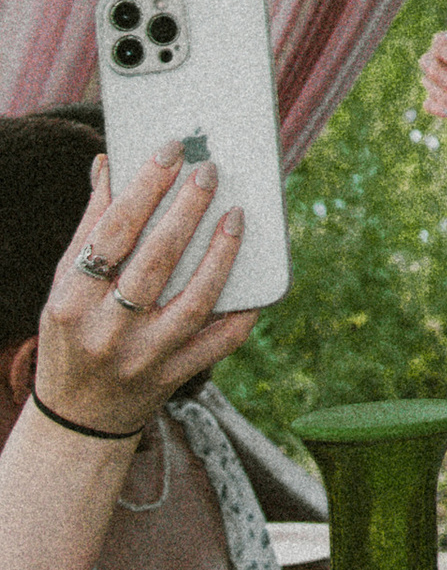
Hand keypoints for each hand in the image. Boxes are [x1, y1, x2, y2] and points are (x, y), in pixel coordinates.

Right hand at [37, 147, 258, 436]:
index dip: (144, 187)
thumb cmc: (74, 335)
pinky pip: (220, 341)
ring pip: (194, 300)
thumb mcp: (64, 288)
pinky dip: (242, 311)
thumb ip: (90, 229)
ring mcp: (145, 357)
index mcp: (72, 302)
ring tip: (238, 213)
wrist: (77, 419)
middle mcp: (107, 331)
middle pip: (156, 261)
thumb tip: (110, 163)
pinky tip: (260, 280)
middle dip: (187, 210)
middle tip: (210, 170)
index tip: (171, 150)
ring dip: (221, 254)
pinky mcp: (176, 376)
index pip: (111, 234)